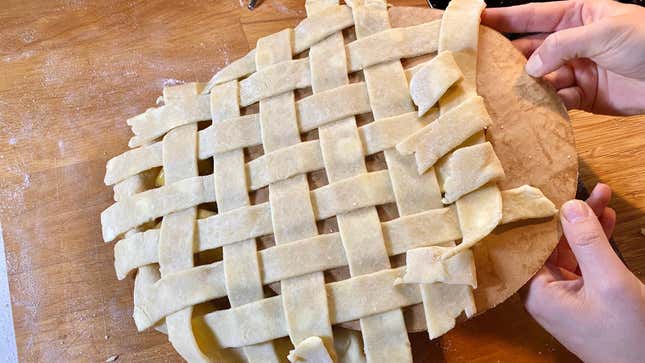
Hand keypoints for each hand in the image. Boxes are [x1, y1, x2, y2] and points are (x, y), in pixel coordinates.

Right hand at [482, 0, 644, 114]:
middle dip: (508, 56)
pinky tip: (533, 106)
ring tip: (505, 90)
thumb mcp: (604, 32)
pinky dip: (544, 104)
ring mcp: (576, 70)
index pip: (533, 15)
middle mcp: (573, 43)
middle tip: (481, 64)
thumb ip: (562, 45)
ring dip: (525, 84)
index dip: (504, 18)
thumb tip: (530, 66)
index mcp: (578, 16)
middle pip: (531, 49)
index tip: (477, 21)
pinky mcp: (582, 97)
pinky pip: (555, 100)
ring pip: (540, 77)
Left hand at [522, 183, 644, 362]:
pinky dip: (594, 243)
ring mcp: (561, 295)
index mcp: (536, 293)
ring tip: (603, 196)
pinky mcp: (580, 297)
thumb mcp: (609, 282)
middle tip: (588, 190)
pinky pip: (581, 263)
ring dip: (586, 226)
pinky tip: (606, 220)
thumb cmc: (627, 336)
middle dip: (569, 216)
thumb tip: (569, 207)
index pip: (526, 245)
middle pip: (549, 244)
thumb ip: (588, 243)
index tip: (544, 189)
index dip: (537, 216)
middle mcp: (542, 293)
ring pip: (567, 250)